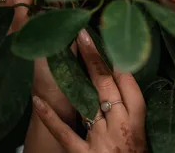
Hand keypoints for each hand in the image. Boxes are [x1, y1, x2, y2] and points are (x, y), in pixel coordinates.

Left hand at [32, 29, 147, 152]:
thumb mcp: (136, 137)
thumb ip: (127, 114)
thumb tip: (115, 83)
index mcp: (137, 125)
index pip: (131, 86)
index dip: (119, 61)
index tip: (109, 41)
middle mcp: (120, 129)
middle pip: (109, 87)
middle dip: (96, 58)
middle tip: (84, 33)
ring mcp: (101, 142)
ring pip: (90, 103)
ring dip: (76, 77)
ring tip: (64, 52)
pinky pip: (66, 134)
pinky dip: (50, 117)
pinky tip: (37, 101)